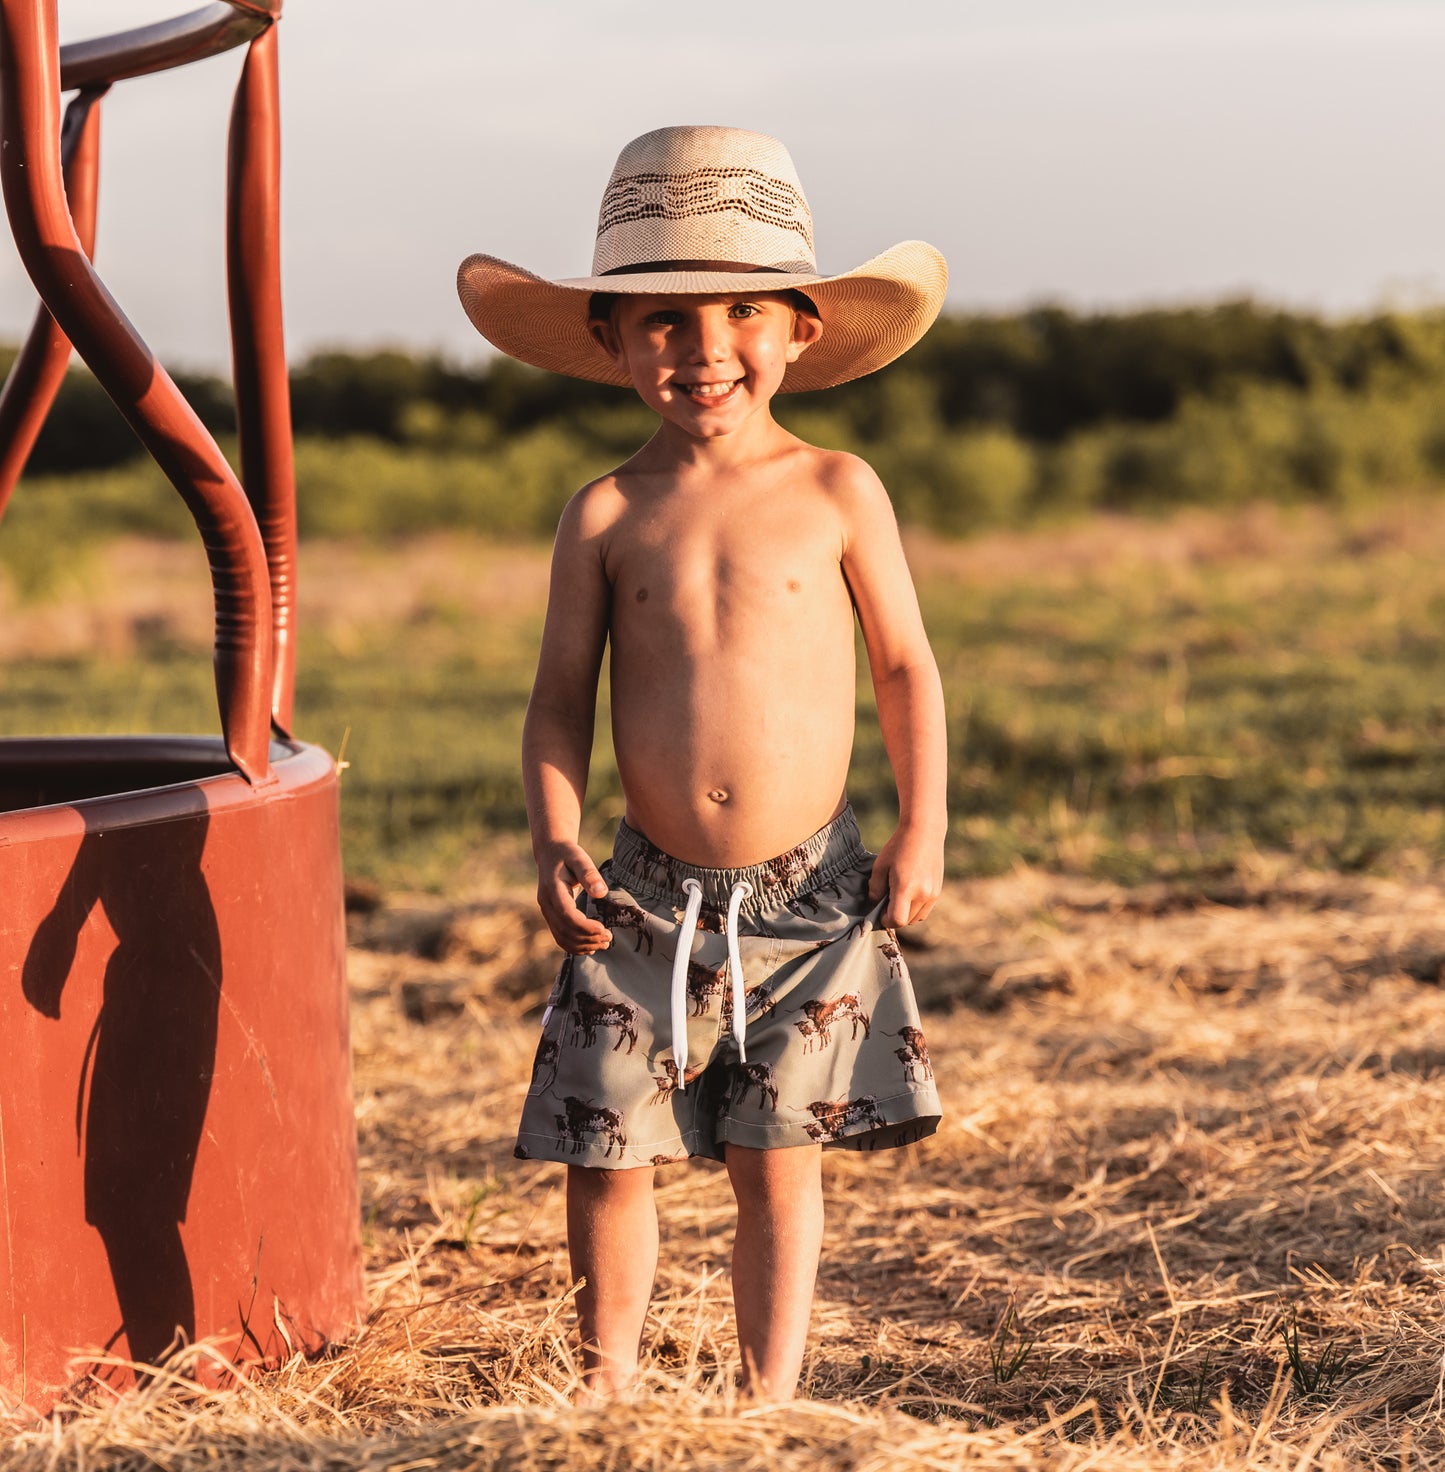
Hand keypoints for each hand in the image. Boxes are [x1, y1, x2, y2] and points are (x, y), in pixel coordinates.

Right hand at [536, 840, 612, 954]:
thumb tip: (601, 893)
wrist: (550, 853)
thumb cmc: (567, 855)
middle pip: (564, 930)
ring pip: (561, 937)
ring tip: (604, 944)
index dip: (585, 926)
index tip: (604, 929)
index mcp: (552, 889)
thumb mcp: (579, 858)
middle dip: (588, 938)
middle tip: (609, 938)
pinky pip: (560, 937)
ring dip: (583, 945)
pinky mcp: (551, 916)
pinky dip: (574, 945)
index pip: (567, 915)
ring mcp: (546, 912)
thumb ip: (589, 874)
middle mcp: (546, 904)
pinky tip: (591, 946)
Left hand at [867, 823, 943, 929]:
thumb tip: (875, 904)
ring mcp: (933, 893)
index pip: (897, 920)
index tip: (879, 911)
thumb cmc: (898, 846)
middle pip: (907, 921)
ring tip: (898, 897)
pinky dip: (915, 908)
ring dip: (906, 914)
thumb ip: (875, 889)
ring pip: (917, 918)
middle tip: (886, 902)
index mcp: (906, 888)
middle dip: (894, 917)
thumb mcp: (880, 866)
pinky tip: (908, 893)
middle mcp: (922, 894)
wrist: (924, 831)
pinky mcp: (938, 890)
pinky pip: (925, 909)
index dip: (885, 920)